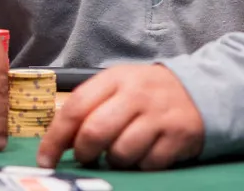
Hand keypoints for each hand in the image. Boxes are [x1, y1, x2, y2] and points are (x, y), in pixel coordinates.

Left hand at [37, 64, 203, 171]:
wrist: (198, 90)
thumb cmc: (146, 92)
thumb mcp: (117, 87)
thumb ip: (89, 107)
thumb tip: (58, 142)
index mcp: (115, 79)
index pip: (76, 107)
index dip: (55, 137)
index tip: (45, 159)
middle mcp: (136, 95)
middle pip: (95, 132)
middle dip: (84, 152)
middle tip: (86, 157)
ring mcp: (158, 116)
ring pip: (120, 153)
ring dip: (114, 160)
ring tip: (119, 151)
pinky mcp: (177, 136)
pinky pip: (147, 164)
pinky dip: (141, 165)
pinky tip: (144, 152)